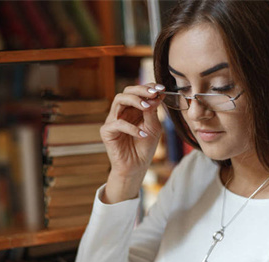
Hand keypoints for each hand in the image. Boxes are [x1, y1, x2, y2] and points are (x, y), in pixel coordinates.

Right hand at [100, 83, 164, 202]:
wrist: (136, 167)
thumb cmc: (144, 147)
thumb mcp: (153, 127)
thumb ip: (152, 111)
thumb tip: (156, 95)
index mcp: (133, 109)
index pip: (138, 91)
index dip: (149, 87)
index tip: (162, 89)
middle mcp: (122, 112)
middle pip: (127, 91)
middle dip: (141, 90)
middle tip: (154, 94)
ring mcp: (113, 120)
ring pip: (119, 100)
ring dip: (135, 100)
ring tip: (147, 107)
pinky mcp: (107, 131)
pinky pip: (118, 124)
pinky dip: (132, 128)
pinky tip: (143, 134)